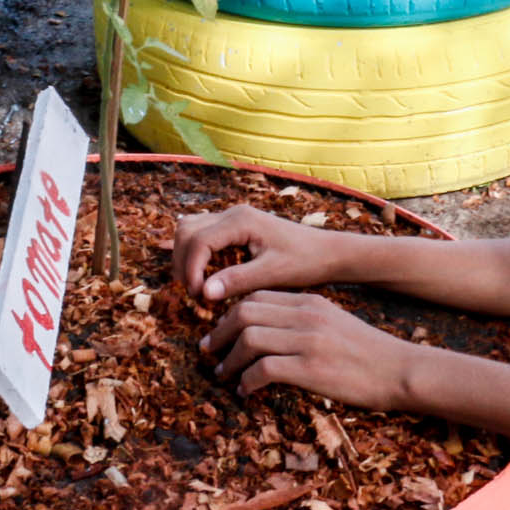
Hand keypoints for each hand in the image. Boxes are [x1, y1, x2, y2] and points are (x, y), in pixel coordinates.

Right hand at [174, 204, 342, 303]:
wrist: (327, 252)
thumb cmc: (305, 261)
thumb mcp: (272, 274)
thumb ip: (237, 280)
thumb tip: (204, 293)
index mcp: (241, 221)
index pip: (198, 241)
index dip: (191, 269)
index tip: (197, 296)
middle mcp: (233, 213)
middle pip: (187, 230)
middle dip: (183, 262)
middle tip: (193, 293)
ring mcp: (233, 218)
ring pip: (190, 228)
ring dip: (186, 256)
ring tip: (196, 286)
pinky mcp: (235, 227)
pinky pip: (203, 233)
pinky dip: (195, 252)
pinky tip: (203, 276)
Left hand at [199, 290, 414, 406]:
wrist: (400, 369)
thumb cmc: (368, 352)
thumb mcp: (334, 322)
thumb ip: (303, 320)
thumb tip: (270, 333)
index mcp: (310, 301)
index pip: (257, 296)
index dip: (230, 314)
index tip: (220, 333)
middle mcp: (306, 315)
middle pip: (245, 312)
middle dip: (220, 333)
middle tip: (210, 352)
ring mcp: (308, 341)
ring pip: (249, 339)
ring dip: (229, 360)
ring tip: (224, 375)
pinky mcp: (311, 369)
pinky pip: (263, 370)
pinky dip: (246, 382)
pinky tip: (246, 392)